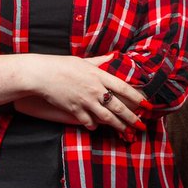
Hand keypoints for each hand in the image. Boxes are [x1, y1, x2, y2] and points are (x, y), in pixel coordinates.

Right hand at [26, 53, 146, 133]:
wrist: (41, 74)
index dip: (137, 98)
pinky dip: (93, 125)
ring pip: (107, 117)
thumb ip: (99, 61)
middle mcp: (95, 89)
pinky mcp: (74, 110)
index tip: (146, 105)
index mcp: (99, 75)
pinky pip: (89, 122)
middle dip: (132, 118)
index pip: (124, 88)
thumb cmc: (60, 65)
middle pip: (118, 107)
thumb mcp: (83, 60)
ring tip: (125, 131)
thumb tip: (112, 57)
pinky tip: (96, 126)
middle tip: (140, 125)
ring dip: (118, 126)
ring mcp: (85, 101)